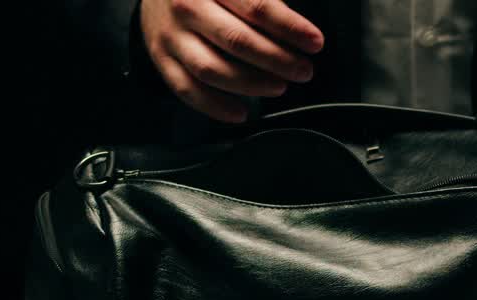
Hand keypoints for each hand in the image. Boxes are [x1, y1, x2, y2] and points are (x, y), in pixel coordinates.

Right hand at [140, 0, 324, 122]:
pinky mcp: (161, 59)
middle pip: (238, 41)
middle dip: (278, 60)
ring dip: (252, 85)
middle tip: (303, 70)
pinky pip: (187, 90)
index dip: (290, 27)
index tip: (315, 42)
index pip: (257, 6)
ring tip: (279, 86)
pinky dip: (215, 107)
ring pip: (213, 69)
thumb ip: (262, 0)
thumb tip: (296, 30)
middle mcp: (187, 7)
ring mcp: (172, 36)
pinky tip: (240, 112)